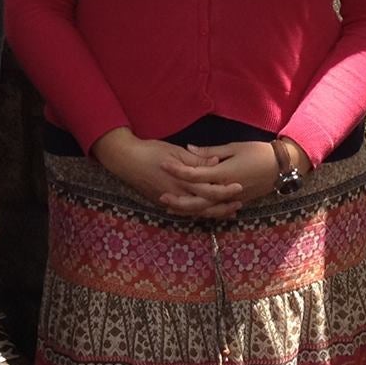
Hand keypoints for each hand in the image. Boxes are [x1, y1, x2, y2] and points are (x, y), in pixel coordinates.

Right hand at [91, 130, 245, 217]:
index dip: (225, 191)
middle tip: (238, 205)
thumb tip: (216, 163)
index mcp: (182, 180)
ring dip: (211, 213)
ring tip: (226, 212)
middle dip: (222, 207)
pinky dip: (197, 213)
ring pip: (194, 212)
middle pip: (204, 206)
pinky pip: (183, 211)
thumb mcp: (175, 151)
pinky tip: (205, 212)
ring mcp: (169, 200)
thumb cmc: (151, 151)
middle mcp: (177, 194)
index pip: (208, 189)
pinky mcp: (163, 202)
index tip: (239, 187)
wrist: (126, 160)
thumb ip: (196, 160)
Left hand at [167, 140, 287, 218]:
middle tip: (160, 195)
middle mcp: (226, 189)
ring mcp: (231, 199)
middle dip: (178, 199)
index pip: (195, 174)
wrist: (281, 167)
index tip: (163, 164)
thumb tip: (188, 149)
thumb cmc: (257, 152)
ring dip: (187, 209)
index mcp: (224, 173)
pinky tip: (191, 211)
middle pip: (197, 199)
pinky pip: (215, 210)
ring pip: (205, 209)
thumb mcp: (233, 147)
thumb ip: (209, 152)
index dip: (178, 170)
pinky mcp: (236, 202)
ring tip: (170, 207)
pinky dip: (202, 211)